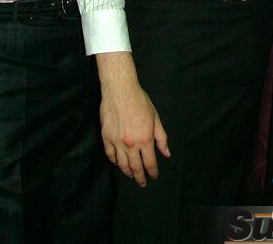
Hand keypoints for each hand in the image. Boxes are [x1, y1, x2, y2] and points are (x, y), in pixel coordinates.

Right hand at [97, 52, 169, 186]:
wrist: (120, 90)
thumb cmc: (140, 101)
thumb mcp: (155, 118)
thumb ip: (161, 138)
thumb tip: (166, 153)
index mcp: (145, 139)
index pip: (150, 163)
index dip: (152, 172)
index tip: (154, 176)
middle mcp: (131, 144)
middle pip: (135, 168)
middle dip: (140, 177)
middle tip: (142, 182)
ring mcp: (117, 142)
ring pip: (122, 164)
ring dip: (128, 172)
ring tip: (131, 175)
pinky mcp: (106, 137)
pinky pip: (110, 155)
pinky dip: (115, 161)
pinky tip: (118, 163)